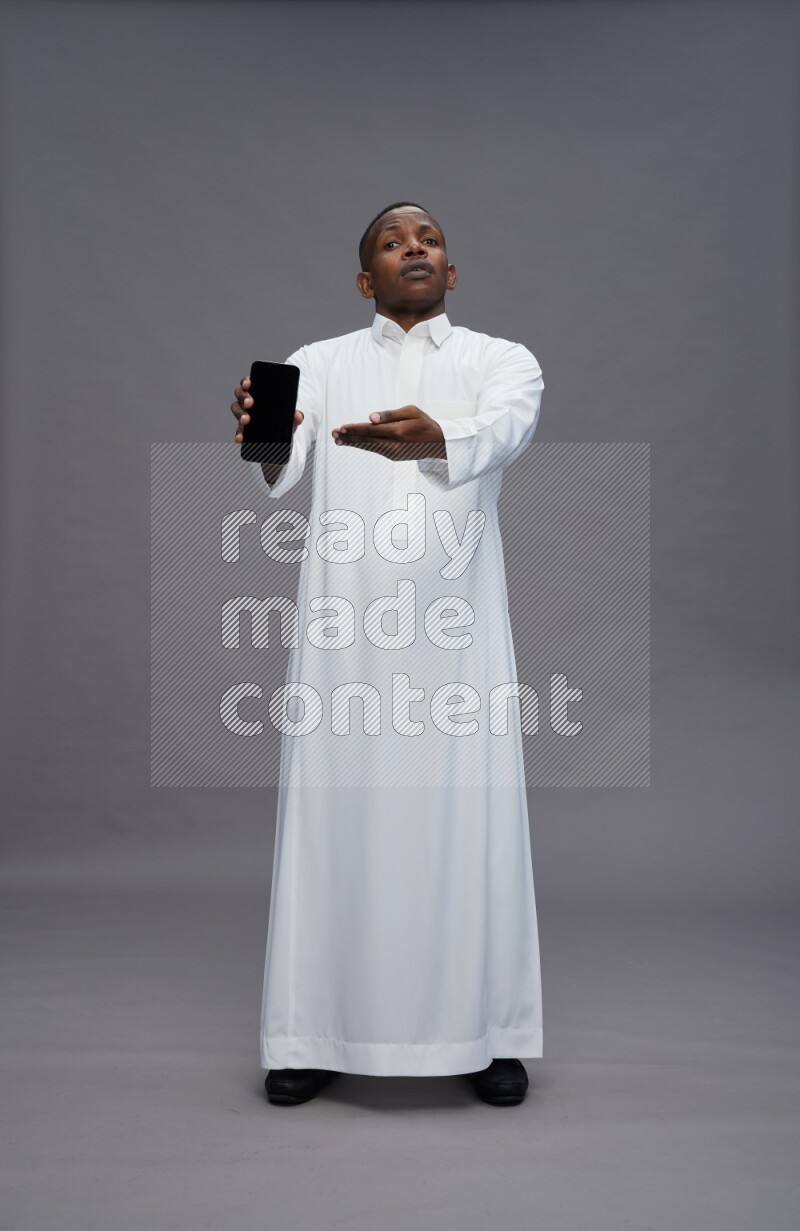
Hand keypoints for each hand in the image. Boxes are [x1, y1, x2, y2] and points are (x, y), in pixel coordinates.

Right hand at [231, 376, 303, 442]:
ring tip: (246, 420)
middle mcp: (248, 400)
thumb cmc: (282, 419)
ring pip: (236, 409)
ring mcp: (244, 413)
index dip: (246, 382)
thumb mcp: (290, 416)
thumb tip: (298, 416)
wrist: (280, 438)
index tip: (248, 384)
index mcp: (258, 392)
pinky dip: (238, 433)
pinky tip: (240, 438)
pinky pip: (238, 429)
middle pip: (240, 394)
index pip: (248, 383)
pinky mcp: (243, 428)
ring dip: (239, 414)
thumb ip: (296, 415)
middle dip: (243, 398)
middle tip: (250, 403)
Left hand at [331, 404, 445, 460]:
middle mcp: (394, 444)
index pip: (371, 430)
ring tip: (338, 440)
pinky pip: (375, 449)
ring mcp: (393, 453)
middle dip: (349, 438)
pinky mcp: (393, 456)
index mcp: (398, 431)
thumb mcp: (411, 411)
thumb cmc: (424, 423)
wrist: (439, 443)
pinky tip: (353, 443)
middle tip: (334, 435)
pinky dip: (363, 446)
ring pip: (369, 447)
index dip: (355, 429)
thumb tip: (371, 418)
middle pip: (366, 441)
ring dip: (353, 443)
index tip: (342, 428)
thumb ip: (390, 414)